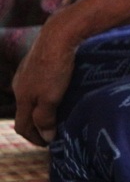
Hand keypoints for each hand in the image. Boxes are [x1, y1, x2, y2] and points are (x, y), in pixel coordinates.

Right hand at [13, 16, 80, 145]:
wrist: (58, 35)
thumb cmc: (55, 69)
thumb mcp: (50, 98)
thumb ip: (45, 118)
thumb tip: (45, 137)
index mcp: (21, 97)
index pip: (22, 126)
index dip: (33, 138)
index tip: (47, 145)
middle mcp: (19, 85)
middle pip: (24, 112)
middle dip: (36, 125)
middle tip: (52, 132)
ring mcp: (26, 72)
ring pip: (30, 98)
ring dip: (40, 109)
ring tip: (56, 114)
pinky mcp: (35, 62)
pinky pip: (37, 85)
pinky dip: (44, 95)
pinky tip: (57, 92)